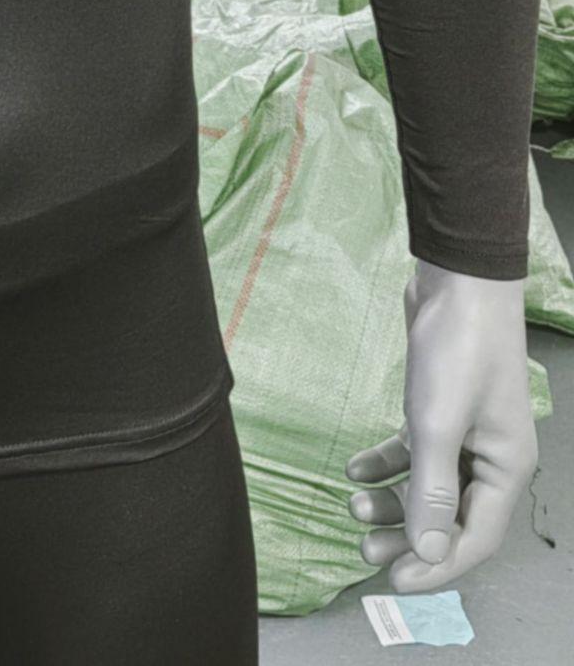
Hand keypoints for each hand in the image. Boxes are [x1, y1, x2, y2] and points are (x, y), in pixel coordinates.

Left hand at [345, 260, 536, 591]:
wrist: (457, 279)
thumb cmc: (458, 348)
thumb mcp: (439, 423)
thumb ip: (433, 490)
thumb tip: (429, 549)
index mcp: (507, 468)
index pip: (475, 537)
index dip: (435, 564)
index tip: (394, 580)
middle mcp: (491, 456)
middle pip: (450, 516)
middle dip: (408, 537)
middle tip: (365, 550)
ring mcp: (466, 431)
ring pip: (429, 484)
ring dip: (393, 501)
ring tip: (352, 508)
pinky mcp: (440, 407)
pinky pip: (415, 450)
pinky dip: (386, 461)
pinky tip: (355, 469)